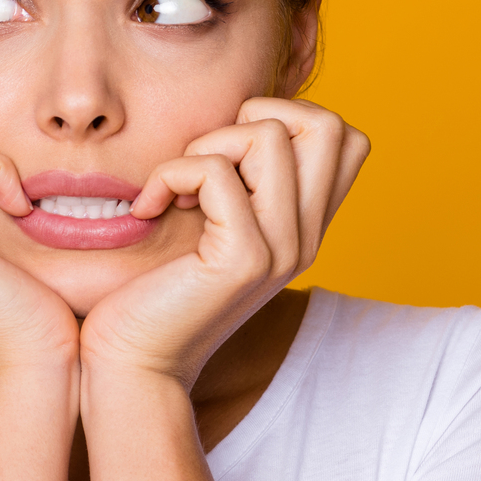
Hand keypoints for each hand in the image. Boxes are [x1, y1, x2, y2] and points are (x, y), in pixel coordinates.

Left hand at [77, 98, 369, 387]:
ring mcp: (282, 250)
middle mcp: (306, 238)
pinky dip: (170, 174)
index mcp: (305, 227)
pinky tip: (149, 207)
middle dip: (256, 117)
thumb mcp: (212, 225)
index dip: (288, 119)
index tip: (232, 158)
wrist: (134, 364)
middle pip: (328, 125)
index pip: (347, 138)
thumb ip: (243, 182)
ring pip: (268, 136)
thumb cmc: (157, 290)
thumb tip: (244, 116)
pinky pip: (214, 172)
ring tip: (178, 189)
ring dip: (207, 145)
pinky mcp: (242, 260)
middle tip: (210, 162)